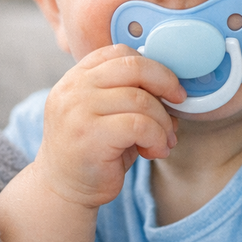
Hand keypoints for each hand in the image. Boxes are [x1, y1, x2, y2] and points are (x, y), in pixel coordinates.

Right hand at [34, 44, 185, 208]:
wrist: (63, 188)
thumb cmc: (95, 149)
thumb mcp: (109, 113)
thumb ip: (132, 94)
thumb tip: (176, 92)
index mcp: (77, 77)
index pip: (120, 52)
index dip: (153, 66)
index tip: (169, 87)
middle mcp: (73, 89)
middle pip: (134, 67)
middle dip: (166, 83)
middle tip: (179, 102)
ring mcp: (78, 111)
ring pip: (142, 99)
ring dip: (164, 122)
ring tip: (165, 140)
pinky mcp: (89, 136)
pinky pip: (140, 125)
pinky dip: (157, 138)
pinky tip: (155, 151)